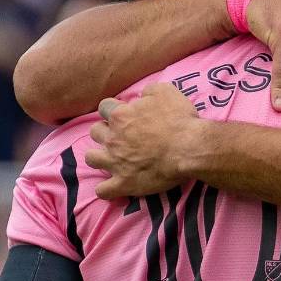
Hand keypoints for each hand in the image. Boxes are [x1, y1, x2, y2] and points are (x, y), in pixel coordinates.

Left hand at [86, 83, 198, 198]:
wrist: (189, 148)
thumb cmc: (179, 119)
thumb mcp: (166, 92)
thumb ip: (148, 91)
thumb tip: (141, 95)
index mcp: (121, 115)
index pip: (105, 107)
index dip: (114, 110)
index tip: (125, 114)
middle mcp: (113, 138)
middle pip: (95, 132)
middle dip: (105, 132)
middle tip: (121, 136)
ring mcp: (116, 162)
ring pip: (92, 158)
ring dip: (99, 157)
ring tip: (112, 158)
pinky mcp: (124, 183)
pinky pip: (103, 190)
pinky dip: (107, 188)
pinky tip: (114, 186)